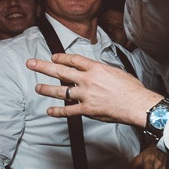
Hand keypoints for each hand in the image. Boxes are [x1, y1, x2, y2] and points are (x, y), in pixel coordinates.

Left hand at [26, 53, 160, 126]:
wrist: (136, 103)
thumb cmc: (131, 88)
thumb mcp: (116, 71)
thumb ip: (101, 71)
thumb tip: (94, 71)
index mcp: (95, 68)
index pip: (73, 59)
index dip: (60, 57)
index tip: (53, 57)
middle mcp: (87, 80)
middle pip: (61, 71)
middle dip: (43, 67)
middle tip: (31, 63)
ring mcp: (86, 95)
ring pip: (61, 91)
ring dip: (47, 89)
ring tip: (37, 87)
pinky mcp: (87, 109)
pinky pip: (69, 110)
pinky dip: (58, 111)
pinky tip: (50, 111)